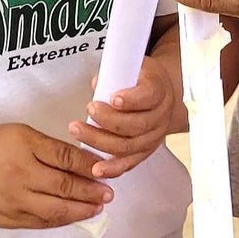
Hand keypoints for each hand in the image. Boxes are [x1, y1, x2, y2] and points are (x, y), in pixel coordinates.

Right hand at [0, 123, 112, 228]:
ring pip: (57, 210)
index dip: (90, 165)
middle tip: (109, 193)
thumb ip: (50, 148)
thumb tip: (85, 163)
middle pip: (65, 186)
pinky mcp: (10, 219)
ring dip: (82, 210)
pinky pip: (43, 222)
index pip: (66, 157)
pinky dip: (62, 220)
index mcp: (24, 147)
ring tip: (98, 207)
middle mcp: (20, 174)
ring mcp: (14, 200)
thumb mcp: (19, 135)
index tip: (106, 169)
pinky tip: (76, 215)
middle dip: (92, 191)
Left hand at [67, 55, 177, 177]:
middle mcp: (159, 118)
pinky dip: (112, 168)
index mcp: (159, 92)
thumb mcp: (133, 68)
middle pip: (137, 125)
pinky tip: (96, 169)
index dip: (132, 100)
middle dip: (109, 120)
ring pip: (129, 146)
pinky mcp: (143, 152)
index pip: (149, 97)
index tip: (114, 98)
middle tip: (90, 109)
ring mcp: (153, 138)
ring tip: (78, 130)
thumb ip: (115, 73)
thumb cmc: (143, 82)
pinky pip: (128, 164)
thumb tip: (98, 84)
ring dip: (100, 141)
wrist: (160, 98)